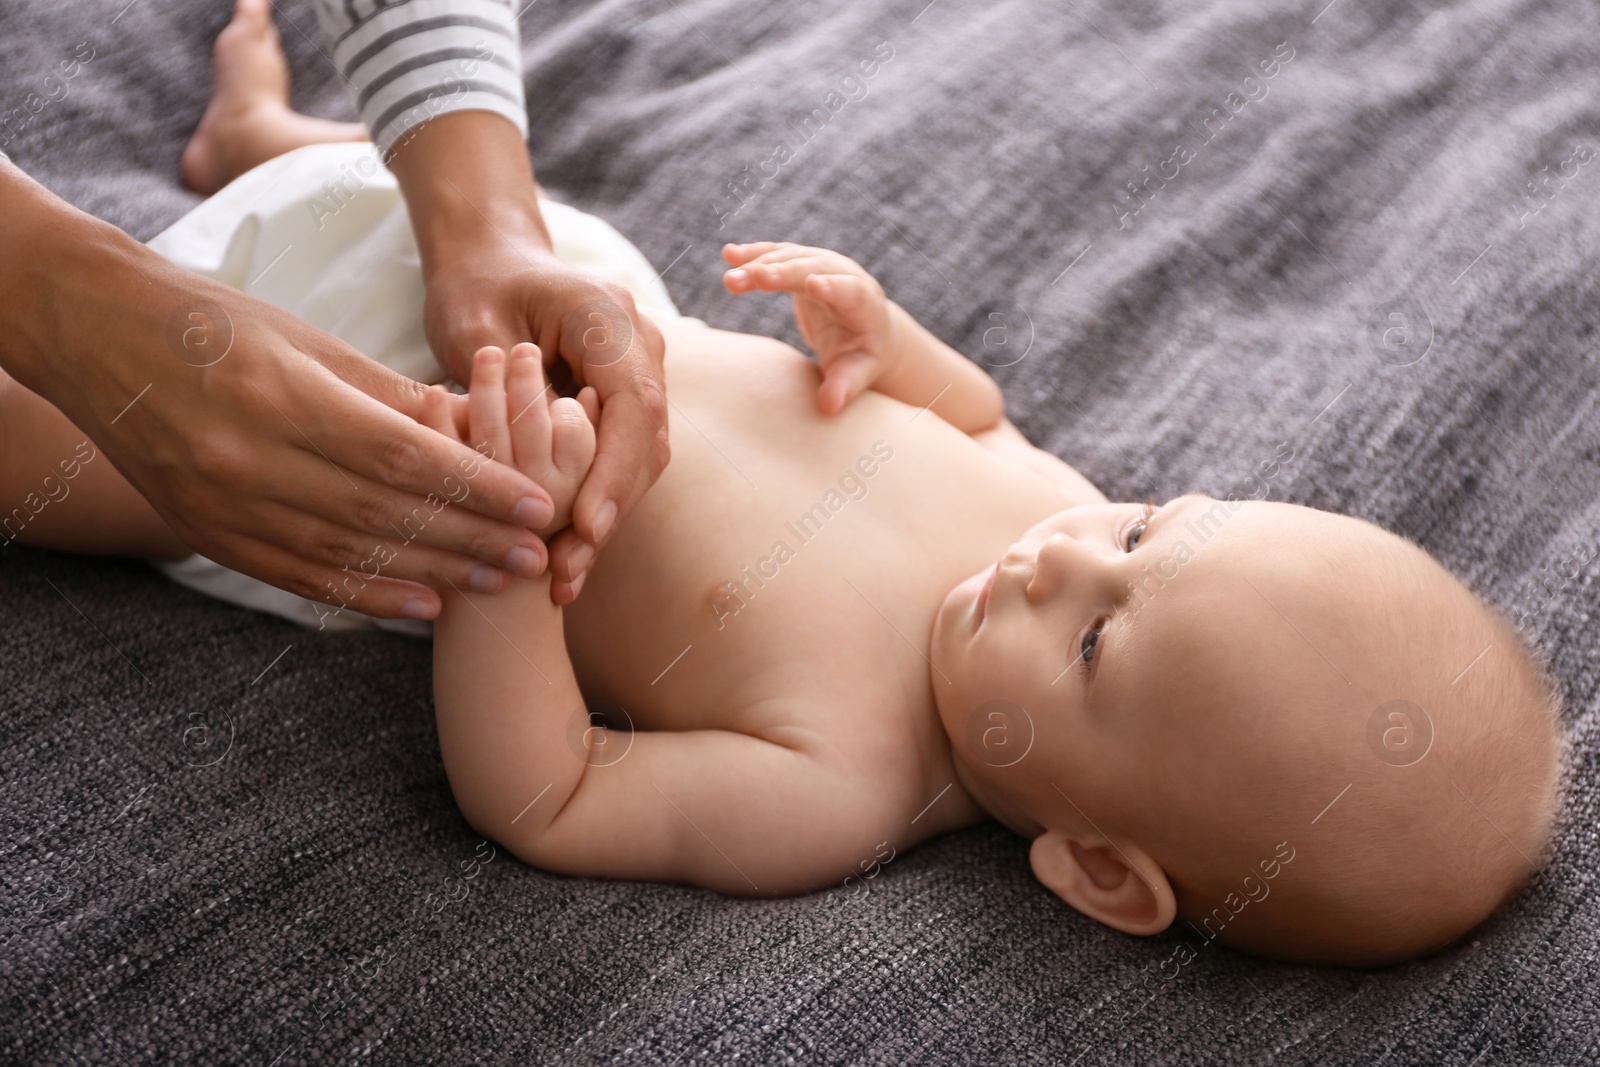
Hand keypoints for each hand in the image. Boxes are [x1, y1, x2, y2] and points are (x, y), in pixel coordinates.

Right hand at [0, 180, 560, 621]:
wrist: (97, 338)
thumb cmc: (218, 324)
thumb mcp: (309, 341)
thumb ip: (391, 395)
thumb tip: (478, 429)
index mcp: (285, 398)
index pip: (402, 456)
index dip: (476, 487)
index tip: (538, 505)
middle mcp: (251, 460)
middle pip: (385, 512)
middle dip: (471, 539)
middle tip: (538, 557)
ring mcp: (223, 505)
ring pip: (349, 552)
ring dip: (434, 572)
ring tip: (499, 580)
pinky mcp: (208, 534)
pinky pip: (300, 576)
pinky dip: (367, 594)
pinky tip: (423, 604)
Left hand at [389, 111, 667, 605]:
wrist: (493, 261)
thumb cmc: (475, 287)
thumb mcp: (474, 328)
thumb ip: (508, 393)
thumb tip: (533, 473)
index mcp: (610, 316)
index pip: (634, 405)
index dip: (614, 472)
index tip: (586, 528)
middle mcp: (642, 343)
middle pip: (647, 441)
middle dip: (609, 512)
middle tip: (566, 573)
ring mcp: (642, 372)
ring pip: (642, 459)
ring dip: (605, 519)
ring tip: (563, 578)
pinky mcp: (628, 400)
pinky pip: (625, 458)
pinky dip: (598, 504)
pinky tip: (566, 551)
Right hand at [722, 242, 901, 414]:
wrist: (867, 329)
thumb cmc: (862, 356)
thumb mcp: (858, 372)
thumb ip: (844, 387)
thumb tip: (829, 407)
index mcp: (863, 304)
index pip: (849, 290)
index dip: (832, 287)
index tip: (813, 285)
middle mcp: (845, 275)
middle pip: (812, 269)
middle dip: (783, 273)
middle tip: (755, 277)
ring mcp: (824, 264)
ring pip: (790, 258)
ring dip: (759, 266)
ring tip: (730, 280)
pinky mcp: (804, 263)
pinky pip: (777, 255)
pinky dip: (754, 254)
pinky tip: (729, 254)